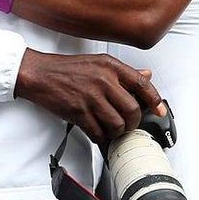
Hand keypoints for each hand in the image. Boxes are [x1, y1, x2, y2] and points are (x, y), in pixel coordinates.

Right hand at [15, 50, 164, 144]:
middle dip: (132, 123)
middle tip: (127, 124)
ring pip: (117, 124)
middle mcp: (103, 80)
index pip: (142, 84)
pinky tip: (97, 132)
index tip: (160, 111)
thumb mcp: (97, 63)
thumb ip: (122, 72)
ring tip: (109, 129)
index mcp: (109, 66)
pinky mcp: (79, 111)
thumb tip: (146, 76)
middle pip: (132, 109)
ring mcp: (91, 96)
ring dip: (116, 132)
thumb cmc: (66, 69)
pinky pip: (98, 132)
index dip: (155, 100)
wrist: (38, 73)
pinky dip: (100, 137)